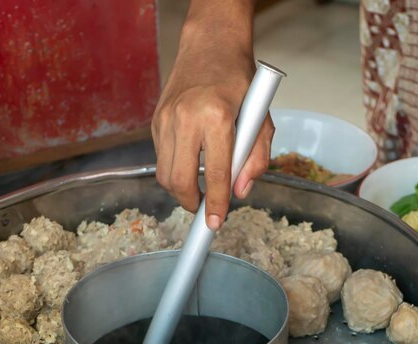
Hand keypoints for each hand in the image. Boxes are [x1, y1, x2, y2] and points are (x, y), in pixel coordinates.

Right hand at [151, 0, 272, 229]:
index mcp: (216, 117)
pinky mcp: (156, 120)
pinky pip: (161, 158)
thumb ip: (256, 160)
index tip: (215, 223)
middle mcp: (186, 118)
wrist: (211, 46)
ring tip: (198, 190)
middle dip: (191, 203)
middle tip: (204, 209)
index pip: (214, 174)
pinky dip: (174, 169)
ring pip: (164, 173)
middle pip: (179, 180)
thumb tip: (240, 192)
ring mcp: (166, 119)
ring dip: (180, 190)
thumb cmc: (240, 82)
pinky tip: (190, 163)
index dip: (215, 204)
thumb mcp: (262, 120)